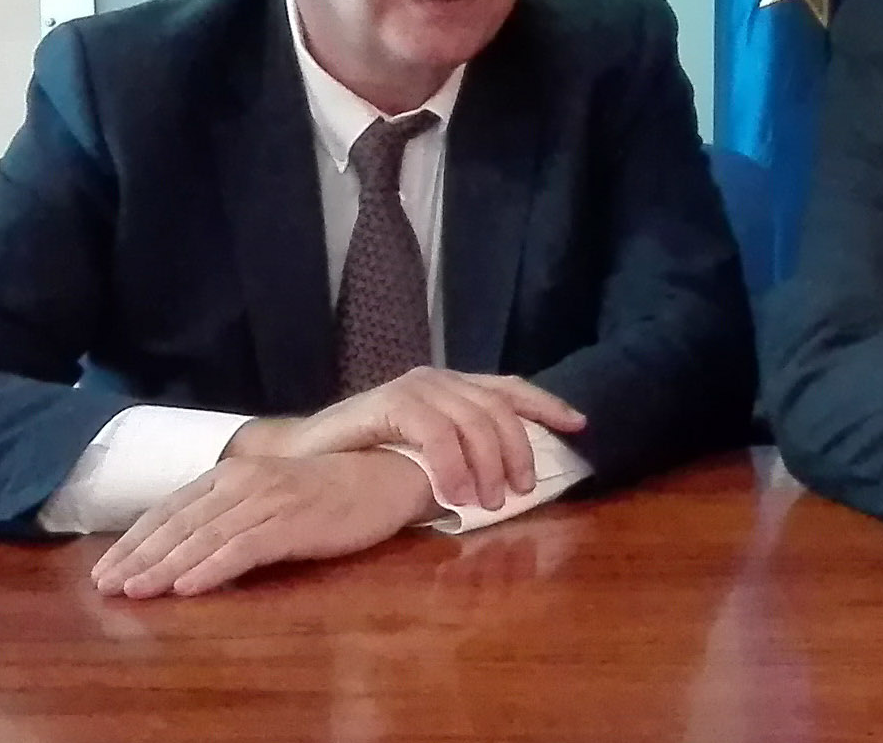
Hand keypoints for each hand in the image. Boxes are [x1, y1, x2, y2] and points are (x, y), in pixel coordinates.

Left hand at [89, 449, 440, 597]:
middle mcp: (243, 481)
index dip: (134, 540)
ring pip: (203, 538)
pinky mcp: (293, 521)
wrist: (388, 475)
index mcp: (232, 473)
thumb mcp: (268, 493)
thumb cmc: (328, 489)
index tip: (104, 570)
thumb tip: (182, 543)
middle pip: (178, 524)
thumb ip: (229, 510)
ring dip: (163, 567)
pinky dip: (211, 568)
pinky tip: (187, 587)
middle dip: (137, 558)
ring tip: (134, 592)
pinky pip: (243, 548)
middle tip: (105, 588)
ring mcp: (268, 500)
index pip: (170, 509)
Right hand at [227, 367, 585, 512]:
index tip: (580, 425)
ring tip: (489, 502)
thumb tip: (509, 479)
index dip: (548, 404)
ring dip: (488, 466)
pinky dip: (452, 466)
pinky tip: (455, 496)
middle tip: (521, 492)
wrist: (302, 458)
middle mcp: (440, 380)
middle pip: (500, 410)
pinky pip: (438, 434)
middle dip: (518, 452)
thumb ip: (464, 455)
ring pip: (474, 422)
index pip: (511, 389)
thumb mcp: (427, 457)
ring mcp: (417, 387)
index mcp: (453, 387)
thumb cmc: (366, 461)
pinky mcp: (392, 401)